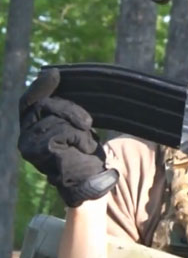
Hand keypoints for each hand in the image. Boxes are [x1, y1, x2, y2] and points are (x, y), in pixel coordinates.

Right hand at [17, 67, 117, 206]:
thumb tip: (59, 81)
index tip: (54, 74)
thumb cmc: (85, 157)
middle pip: (42, 105)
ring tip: (86, 144)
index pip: (28, 103)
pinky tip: (84, 150)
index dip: (40, 86)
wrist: (92, 184)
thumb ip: (65, 111)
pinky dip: (81, 137)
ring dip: (79, 128)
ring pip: (56, 117)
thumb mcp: (76, 128)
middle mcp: (25, 138)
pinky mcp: (41, 151)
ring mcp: (30, 146)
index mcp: (31, 130)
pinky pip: (64, 130)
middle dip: (69, 108)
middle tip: (88, 122)